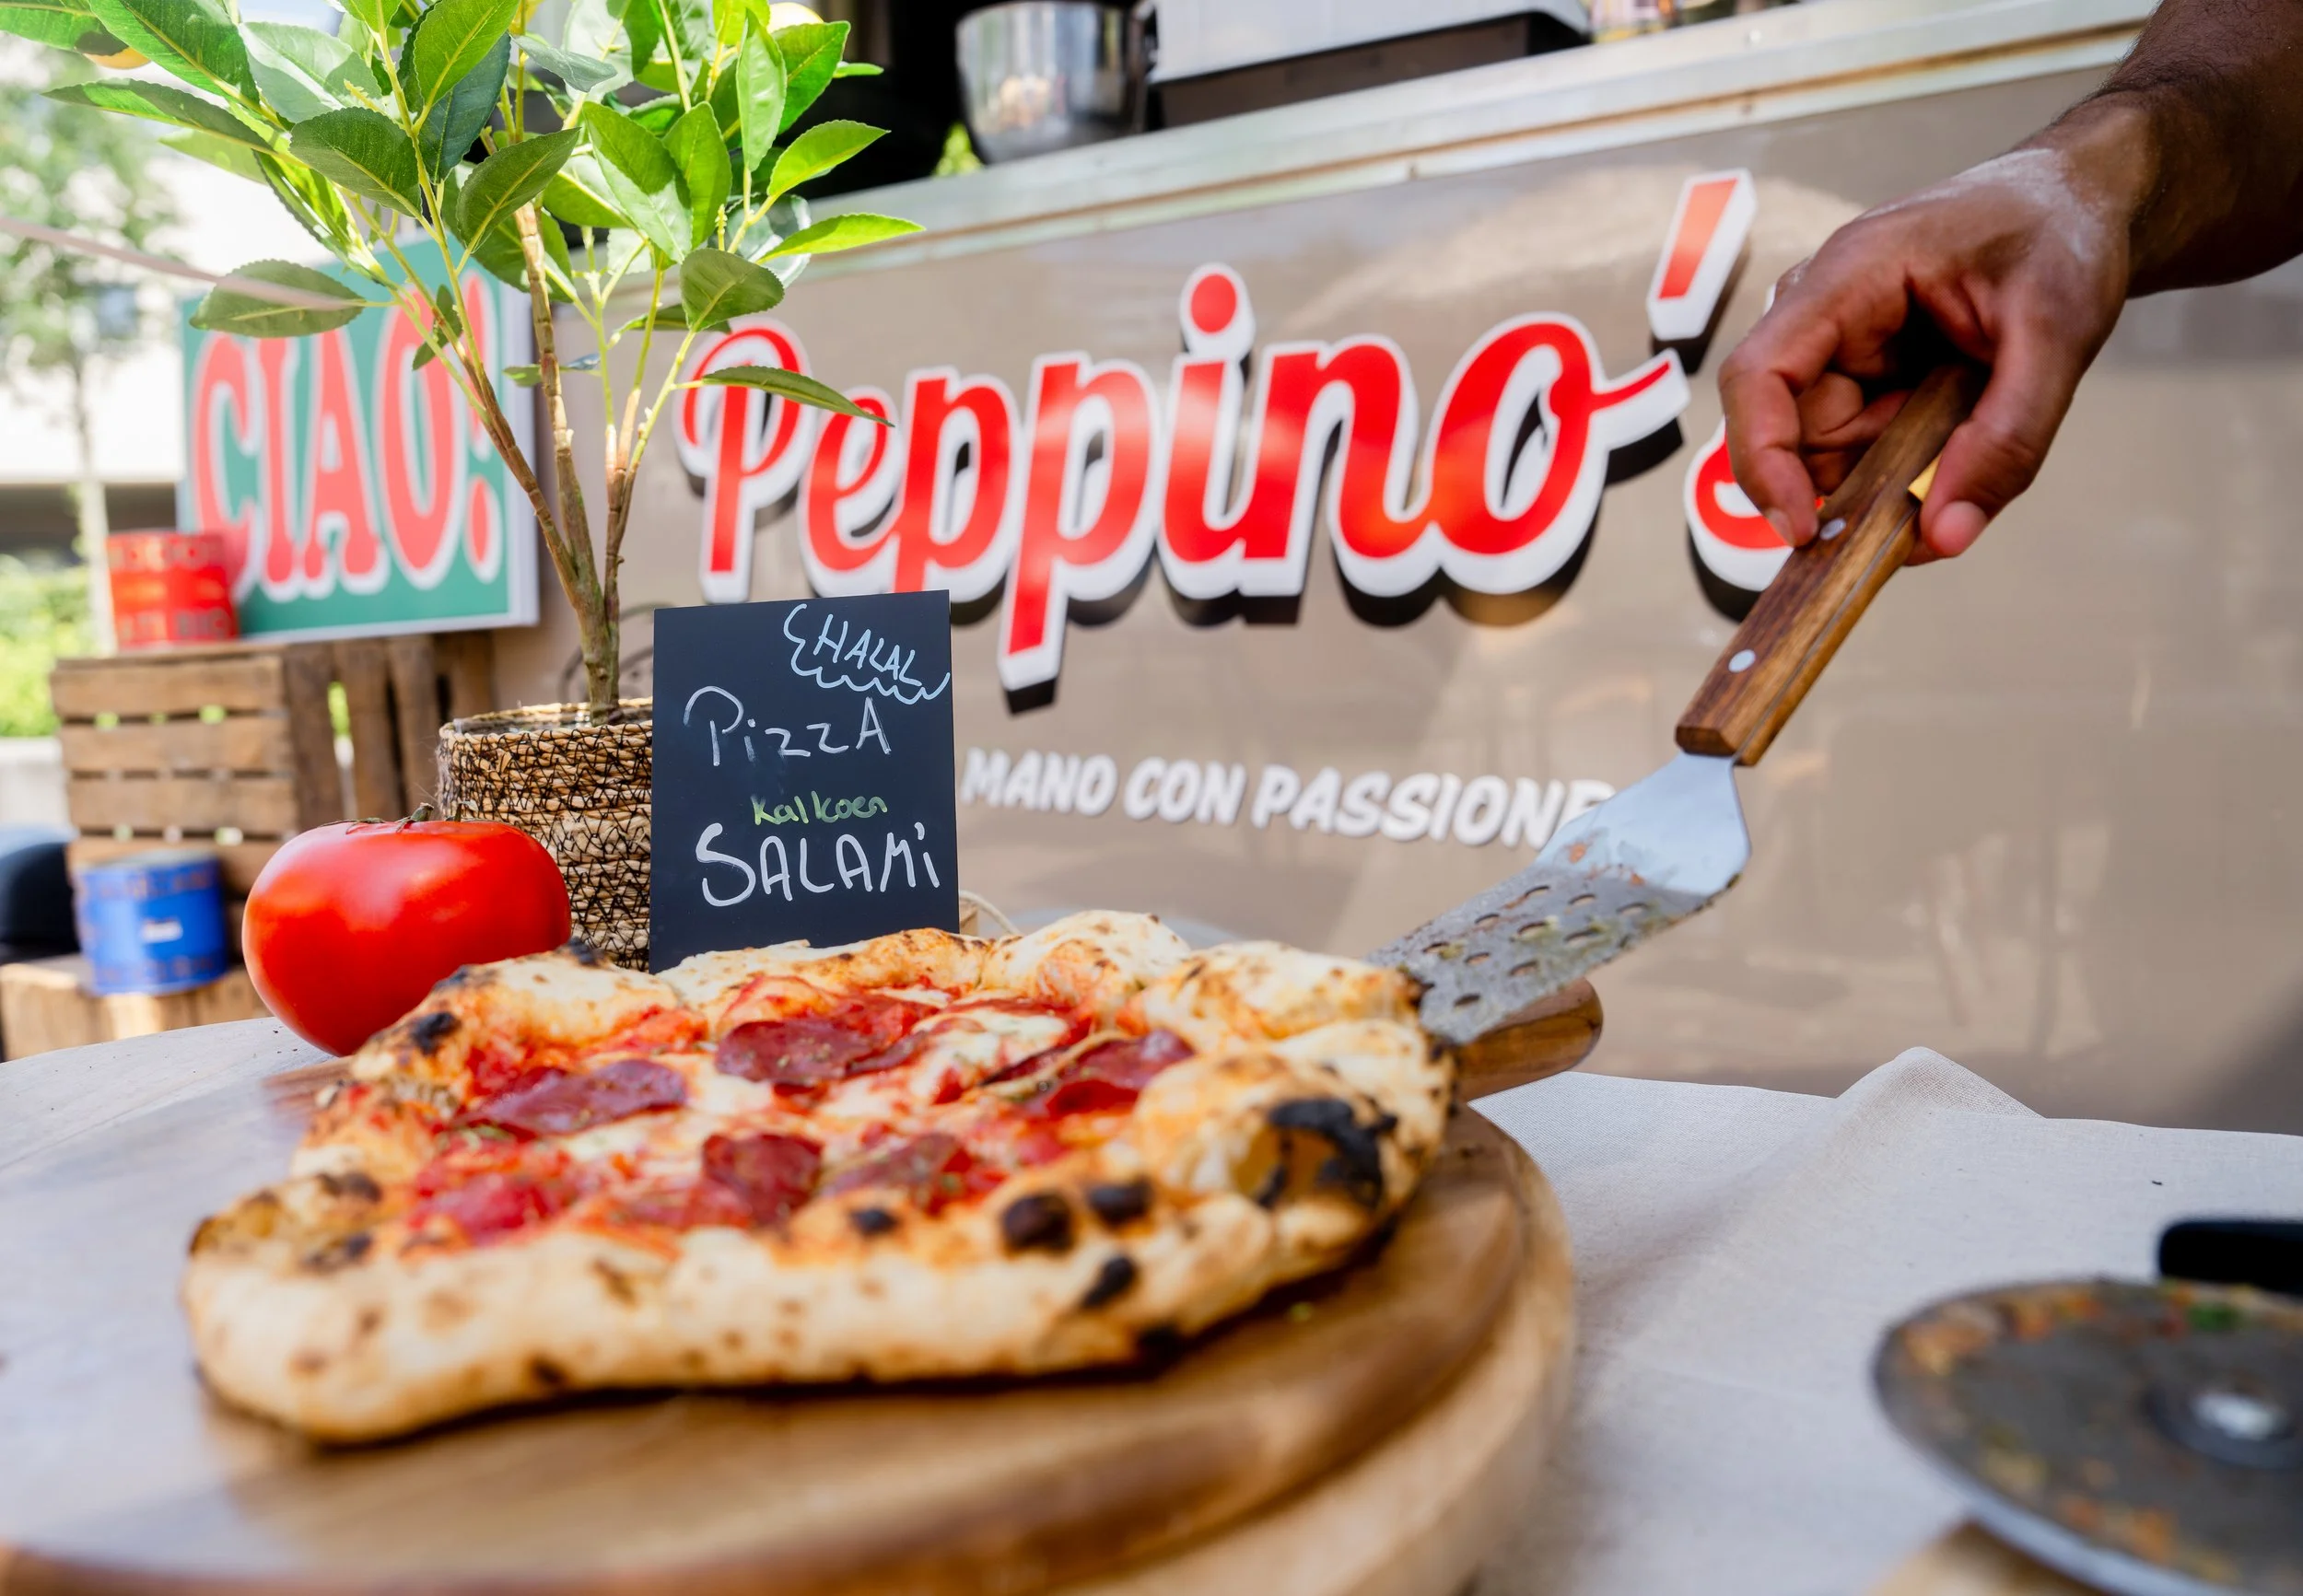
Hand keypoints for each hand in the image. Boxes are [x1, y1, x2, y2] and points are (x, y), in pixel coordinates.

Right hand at [1718, 116, 2142, 562]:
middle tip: (1948, 488)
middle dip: (1863, 478)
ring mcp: (1841, 346)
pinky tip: (1963, 424)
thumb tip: (1943, 535)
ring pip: (1835, 450)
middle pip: (1798, 432)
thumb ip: (2008, 439)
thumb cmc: (2062, 235)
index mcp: (1849, 277)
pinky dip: (1912, 460)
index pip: (1758, 375)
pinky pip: (1867, 445)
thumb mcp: (2059, 336)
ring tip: (1975, 425)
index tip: (1805, 528)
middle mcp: (1825, 314)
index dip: (1763, 460)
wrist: (2079, 202)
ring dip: (1897, 469)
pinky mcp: (1865, 373)